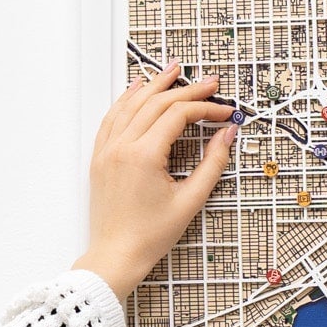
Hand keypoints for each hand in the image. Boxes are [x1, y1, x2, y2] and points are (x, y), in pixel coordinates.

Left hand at [76, 63, 236, 299]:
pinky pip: (112, 118)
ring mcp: (107, 150)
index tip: (225, 112)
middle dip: (186, 90)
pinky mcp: (100, 157)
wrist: (116, 256)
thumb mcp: (190, 201)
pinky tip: (137, 88)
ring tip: (173, 69)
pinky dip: (126, 100)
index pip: (178, 115)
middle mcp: (122, 146)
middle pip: (156, 103)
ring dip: (154, 84)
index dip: (205, 108)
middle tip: (209, 82)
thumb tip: (227, 135)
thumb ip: (212, 164)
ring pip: (131, 104)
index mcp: (144, 156)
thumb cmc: (150, 236)